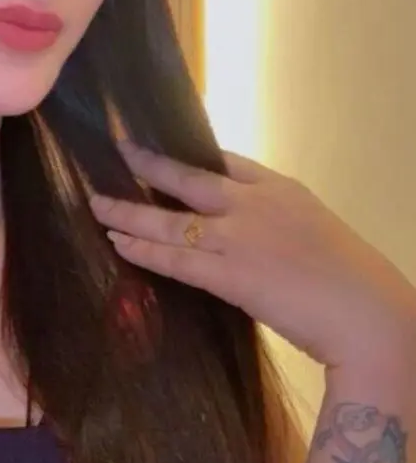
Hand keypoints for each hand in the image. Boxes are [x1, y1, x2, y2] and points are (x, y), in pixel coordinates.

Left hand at [88, 141, 415, 369]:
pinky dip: (143, 250)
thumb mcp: (317, 235)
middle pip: (188, 178)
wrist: (366, 313)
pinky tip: (119, 243)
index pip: (228, 162)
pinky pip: (174, 259)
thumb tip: (258, 242)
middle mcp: (255, 205)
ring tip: (96, 204)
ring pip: (169, 219)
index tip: (164, 149)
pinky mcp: (229, 276)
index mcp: (282, 190)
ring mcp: (239, 238)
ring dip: (128, 212)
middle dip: (149, 164)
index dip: (191, 156)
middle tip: (119, 151)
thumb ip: (281, 229)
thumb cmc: (350, 282)